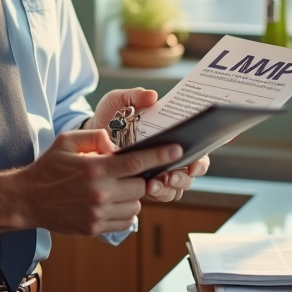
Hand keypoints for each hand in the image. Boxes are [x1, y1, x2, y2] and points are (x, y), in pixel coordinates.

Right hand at [11, 128, 182, 235]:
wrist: (27, 200)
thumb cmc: (48, 168)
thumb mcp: (67, 141)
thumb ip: (95, 137)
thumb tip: (116, 144)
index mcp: (95, 169)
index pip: (138, 162)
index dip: (161, 155)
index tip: (178, 150)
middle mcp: (100, 193)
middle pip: (141, 187)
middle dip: (141, 179)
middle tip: (130, 173)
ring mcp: (98, 214)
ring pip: (135, 205)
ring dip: (132, 196)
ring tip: (115, 188)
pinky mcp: (95, 228)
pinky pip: (125, 221)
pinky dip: (124, 211)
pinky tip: (111, 202)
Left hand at [88, 87, 209, 203]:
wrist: (92, 131)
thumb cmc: (112, 114)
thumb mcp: (120, 101)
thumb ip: (135, 96)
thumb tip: (151, 96)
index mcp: (173, 137)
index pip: (197, 153)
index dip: (199, 161)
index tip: (193, 164)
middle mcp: (170, 157)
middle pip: (188, 175)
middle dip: (183, 178)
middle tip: (171, 176)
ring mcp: (158, 172)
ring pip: (175, 189)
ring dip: (168, 188)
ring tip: (153, 184)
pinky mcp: (143, 183)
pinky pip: (158, 195)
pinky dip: (155, 193)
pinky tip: (146, 188)